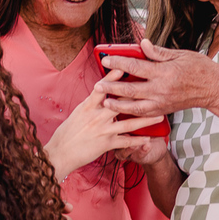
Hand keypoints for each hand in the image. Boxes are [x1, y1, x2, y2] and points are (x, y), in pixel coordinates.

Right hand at [43, 80, 164, 176]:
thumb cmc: (66, 133)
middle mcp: (96, 116)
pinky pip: (126, 142)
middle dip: (138, 95)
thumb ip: (91, 104)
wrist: (59, 152)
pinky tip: (148, 139)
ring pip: (129, 123)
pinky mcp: (106, 144)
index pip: (102, 88)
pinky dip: (138, 141)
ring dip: (146, 120)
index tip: (123, 67)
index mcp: (87, 106)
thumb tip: (100, 93)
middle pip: (121, 103)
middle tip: (152, 88)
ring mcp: (103, 130)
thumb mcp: (77, 113)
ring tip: (159, 116)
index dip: (112, 77)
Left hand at [99, 39, 218, 119]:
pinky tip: (121, 111)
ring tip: (104, 102)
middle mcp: (161, 89)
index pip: (136, 66)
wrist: (214, 89)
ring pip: (134, 106)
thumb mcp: (180, 55)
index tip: (105, 59)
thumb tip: (142, 44)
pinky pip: (143, 114)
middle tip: (97, 85)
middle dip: (111, 86)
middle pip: (130, 88)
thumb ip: (158, 52)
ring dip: (117, 104)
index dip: (118, 62)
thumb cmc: (199, 69)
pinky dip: (130, 113)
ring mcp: (162, 102)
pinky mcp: (163, 111)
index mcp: (165, 72)